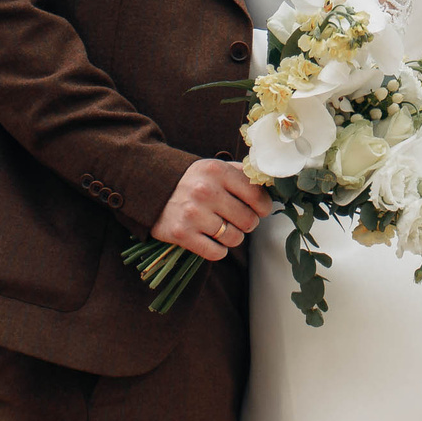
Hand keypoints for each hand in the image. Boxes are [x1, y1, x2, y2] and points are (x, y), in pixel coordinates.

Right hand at [150, 158, 273, 262]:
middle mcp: (205, 191)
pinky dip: (218, 250)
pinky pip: (216, 253)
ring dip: (232, 237)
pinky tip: (211, 239)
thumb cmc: (192, 180)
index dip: (263, 206)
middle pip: (248, 221)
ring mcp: (193, 214)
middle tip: (237, 219)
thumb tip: (270, 184)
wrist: (151, 188)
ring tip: (222, 228)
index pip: (256, 195)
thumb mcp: (215, 167)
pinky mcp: (182, 234)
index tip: (259, 209)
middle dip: (247, 223)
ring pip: (234, 239)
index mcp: (217, 171)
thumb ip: (242, 174)